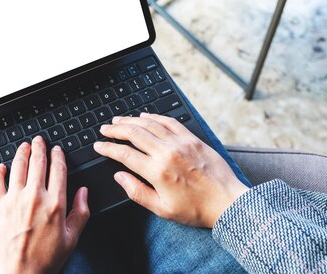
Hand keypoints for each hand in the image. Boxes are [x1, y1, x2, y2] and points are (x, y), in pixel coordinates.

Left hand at [0, 136, 89, 273]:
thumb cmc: (44, 261)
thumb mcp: (71, 239)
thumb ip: (80, 212)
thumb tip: (84, 193)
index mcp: (55, 203)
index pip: (58, 169)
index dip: (58, 156)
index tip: (57, 150)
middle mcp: (34, 197)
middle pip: (37, 162)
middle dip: (39, 147)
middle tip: (39, 140)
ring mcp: (13, 199)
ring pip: (18, 166)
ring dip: (22, 152)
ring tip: (24, 146)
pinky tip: (2, 167)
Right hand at [93, 113, 247, 227]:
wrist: (227, 201)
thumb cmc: (196, 209)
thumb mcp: (162, 209)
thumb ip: (137, 192)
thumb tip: (119, 177)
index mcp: (157, 172)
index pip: (124, 154)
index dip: (108, 148)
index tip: (99, 146)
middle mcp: (167, 153)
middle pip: (133, 133)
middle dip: (115, 130)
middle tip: (104, 129)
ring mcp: (180, 142)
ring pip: (149, 124)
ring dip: (130, 120)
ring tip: (118, 120)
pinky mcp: (191, 138)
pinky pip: (168, 121)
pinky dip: (153, 117)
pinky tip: (144, 116)